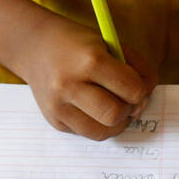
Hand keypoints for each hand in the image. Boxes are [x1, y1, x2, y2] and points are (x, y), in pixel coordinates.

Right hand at [16, 9, 156, 140]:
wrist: (33, 46)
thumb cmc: (79, 44)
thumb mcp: (110, 44)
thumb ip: (135, 68)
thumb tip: (144, 100)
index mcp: (90, 60)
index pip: (132, 90)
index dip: (141, 89)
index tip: (136, 84)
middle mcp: (70, 85)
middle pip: (115, 115)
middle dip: (128, 109)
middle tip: (125, 99)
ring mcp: (58, 106)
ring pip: (102, 132)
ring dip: (115, 123)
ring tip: (112, 106)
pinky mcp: (54, 121)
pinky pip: (87, 133)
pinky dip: (96, 124)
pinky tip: (91, 107)